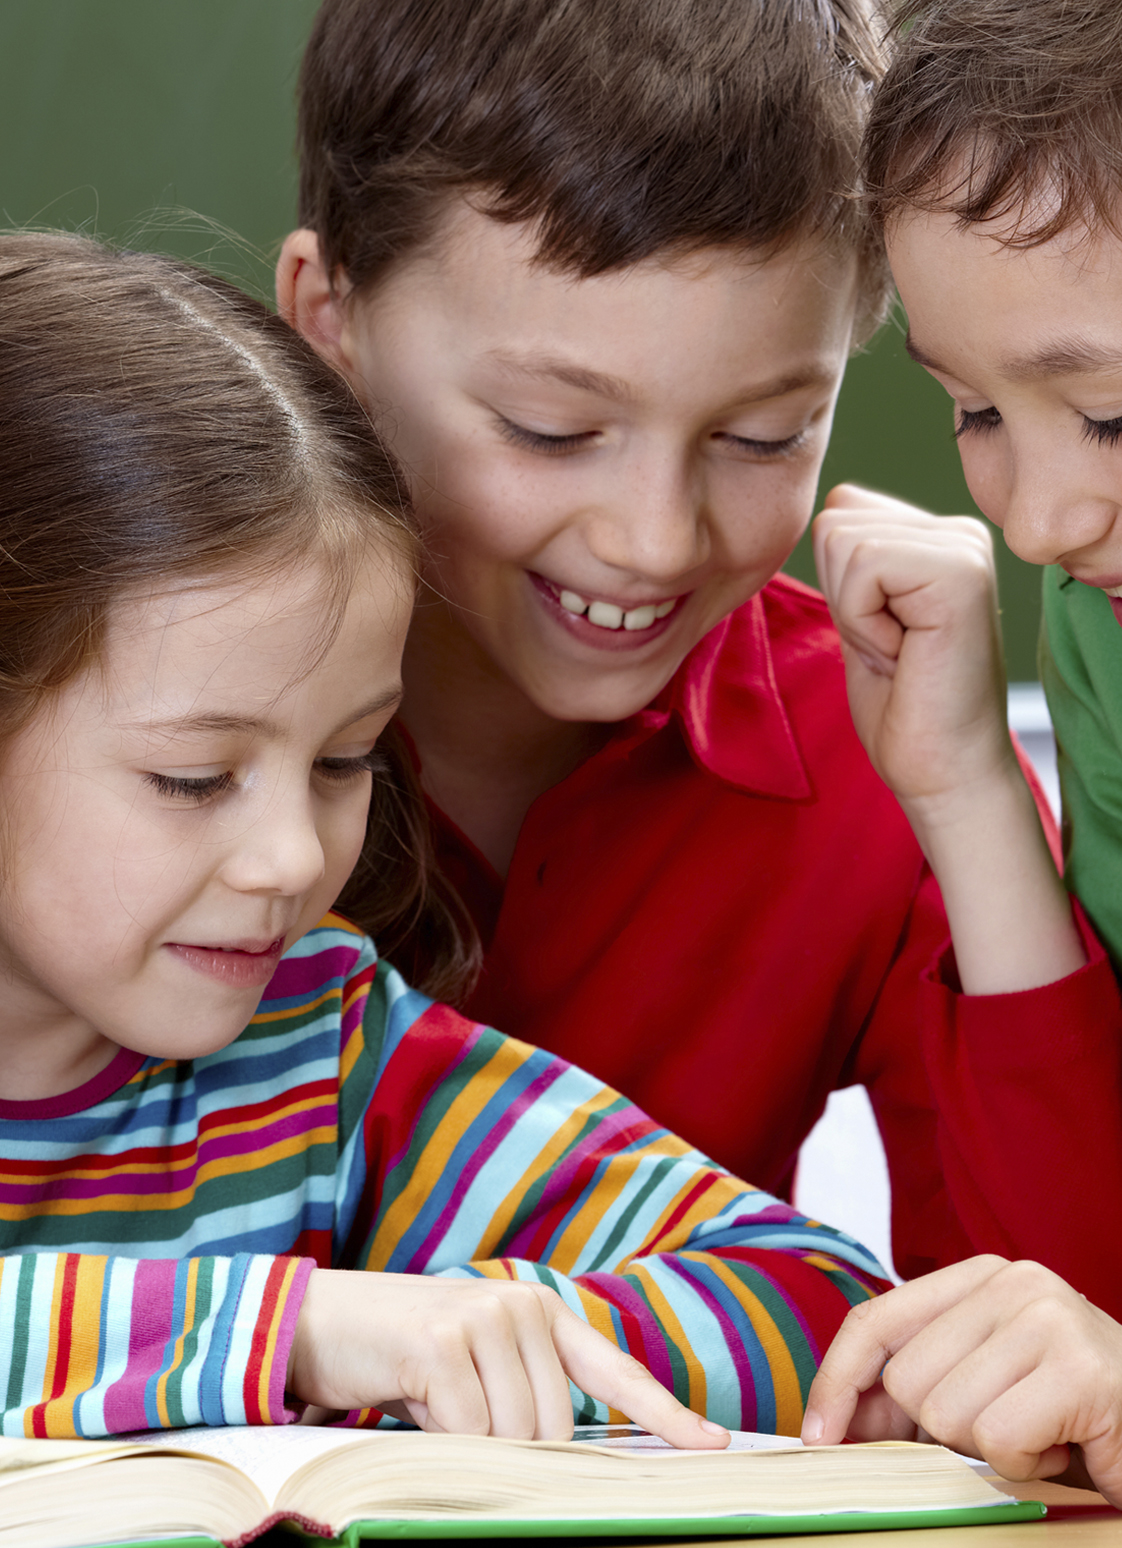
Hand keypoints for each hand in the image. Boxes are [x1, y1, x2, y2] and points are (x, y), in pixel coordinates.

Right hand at [288, 1268, 730, 1445]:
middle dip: (511, 1451)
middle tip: (455, 1422)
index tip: (717, 1446)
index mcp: (540, 1313)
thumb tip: (565, 1463)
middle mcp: (523, 1306)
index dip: (666, 1413)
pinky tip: (411, 1401)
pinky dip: (441, 1441)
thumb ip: (524, 1398)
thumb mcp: (474, 1370)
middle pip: (556, 1431)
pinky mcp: (444, 1343)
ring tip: (430, 1403)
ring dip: (471, 1446)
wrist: (318, 1321)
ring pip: (515, 1436)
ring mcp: (485, 1319)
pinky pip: (468, 1432)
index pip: (615, 1370)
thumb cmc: (401, 1356)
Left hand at [801, 1257, 1121, 1505]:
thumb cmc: (1074, 1412)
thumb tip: (837, 1418)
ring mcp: (1048, 1318)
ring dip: (989, 1450)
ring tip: (1041, 1434)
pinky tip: (1064, 1447)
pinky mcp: (1079, 1369)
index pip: (876, 1319)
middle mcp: (1014, 1282)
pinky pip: (997, 1439)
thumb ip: (915, 1392)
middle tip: (1006, 1429)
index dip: (837, 1379)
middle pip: (906, 1380)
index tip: (819, 1435)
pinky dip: (1025, 1464)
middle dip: (943, 1432)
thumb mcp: (986, 1386)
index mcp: (982, 1276)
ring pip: (945, 1414)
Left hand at [814, 485, 1083, 993]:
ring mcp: (965, 547)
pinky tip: (904, 654)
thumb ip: (851, 561)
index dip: (837, 584)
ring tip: (900, 651)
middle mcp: (960, 531)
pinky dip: (863, 621)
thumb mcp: (862, 615)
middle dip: (842, 597)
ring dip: (854, 612)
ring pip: (843, 539)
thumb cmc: (901, 706)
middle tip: (892, 649)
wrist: (940, 769)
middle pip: (836, 519)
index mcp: (938, 535)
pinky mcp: (960, 572)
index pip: (840, 508)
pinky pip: (862, 565)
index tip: (881, 635)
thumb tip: (825, 515)